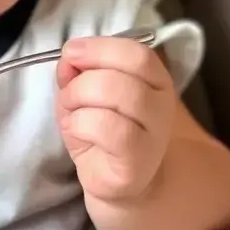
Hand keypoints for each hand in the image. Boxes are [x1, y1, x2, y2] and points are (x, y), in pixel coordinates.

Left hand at [55, 36, 175, 201]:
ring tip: (72, 115)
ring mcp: (154, 135)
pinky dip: (80, 124)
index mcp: (155, 80)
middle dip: (83, 79)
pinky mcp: (137, 162)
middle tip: (68, 95)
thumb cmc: (101, 133)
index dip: (100, 48)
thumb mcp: (85, 94)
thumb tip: (70, 58)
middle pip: (124, 73)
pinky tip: (78, 133)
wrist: (117, 182)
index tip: (71, 52)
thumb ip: (78, 72)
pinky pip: (107, 128)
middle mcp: (162, 105)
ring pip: (117, 95)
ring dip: (79, 100)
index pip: (137, 53)